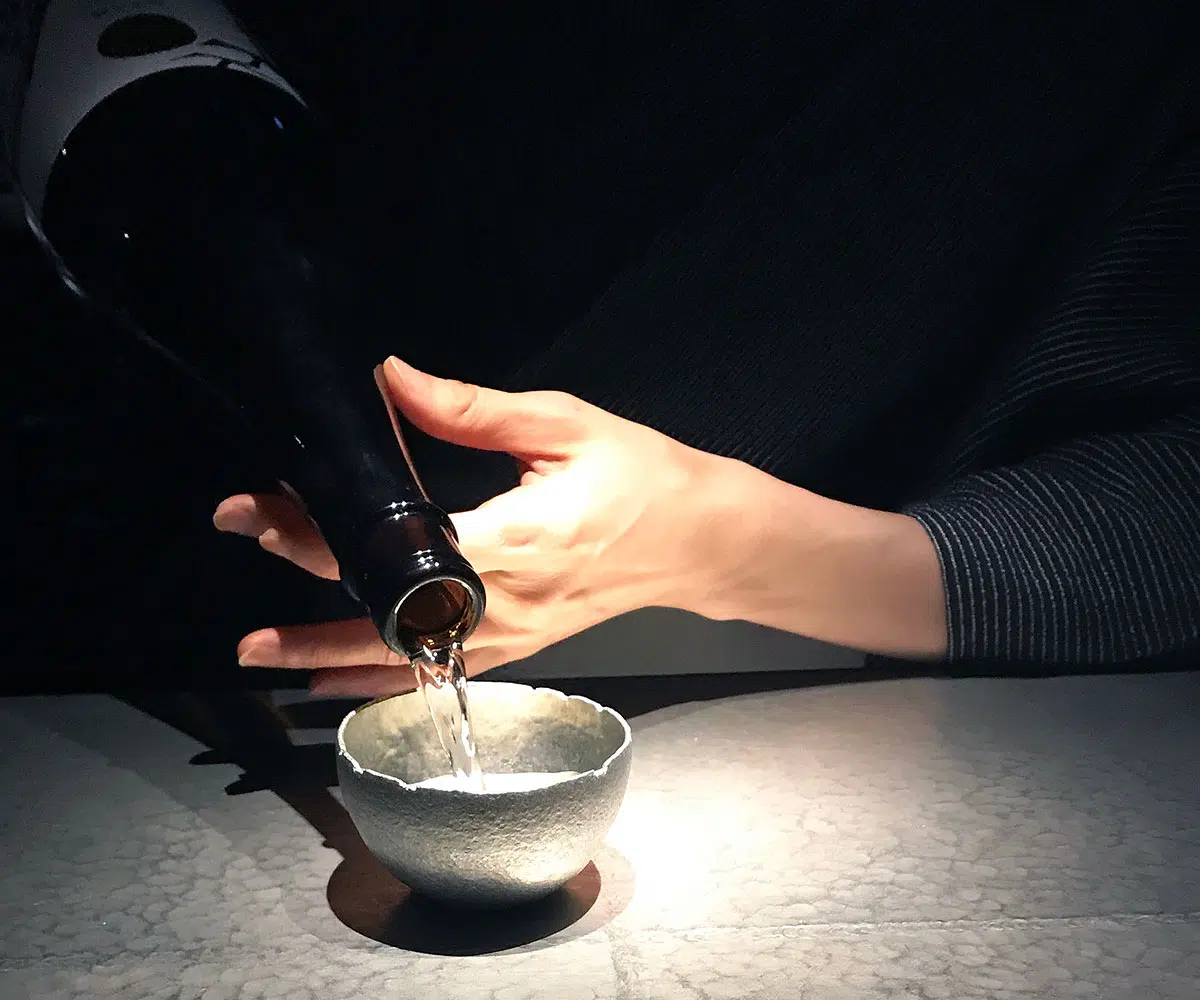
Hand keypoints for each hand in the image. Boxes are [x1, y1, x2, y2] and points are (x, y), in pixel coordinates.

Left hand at [214, 356, 745, 695]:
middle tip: (244, 624)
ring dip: (334, 663)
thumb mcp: (562, 424)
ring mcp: (514, 635)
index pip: (393, 549)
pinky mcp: (523, 645)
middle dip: (307, 621)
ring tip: (269, 664)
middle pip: (389, 620)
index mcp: (513, 541)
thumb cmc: (641, 476)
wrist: (702, 539)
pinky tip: (341, 685)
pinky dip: (388, 680)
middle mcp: (506, 603)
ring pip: (411, 663)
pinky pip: (445, 671)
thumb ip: (469, 408)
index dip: (319, 538)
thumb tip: (390, 379)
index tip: (260, 516)